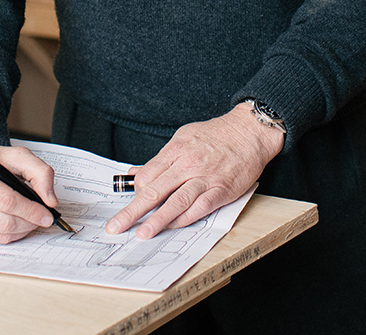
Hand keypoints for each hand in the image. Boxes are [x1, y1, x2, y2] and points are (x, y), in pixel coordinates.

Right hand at [0, 145, 58, 242]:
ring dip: (23, 229)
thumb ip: (40, 172)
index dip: (30, 210)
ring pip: (1, 234)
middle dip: (29, 222)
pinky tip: (16, 222)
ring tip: (30, 218)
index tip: (48, 214)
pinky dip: (12, 234)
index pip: (6, 201)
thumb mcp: (19, 156)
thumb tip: (50, 200)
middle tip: (43, 217)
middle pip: (4, 221)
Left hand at [104, 103, 283, 239]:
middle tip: (116, 227)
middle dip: (132, 211)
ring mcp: (205, 178)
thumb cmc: (217, 134)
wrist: (249, 131)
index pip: (147, 175)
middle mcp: (188, 164)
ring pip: (176, 202)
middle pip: (154, 190)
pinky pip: (200, 208)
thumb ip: (162, 159)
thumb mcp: (184, 137)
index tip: (131, 202)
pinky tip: (173, 227)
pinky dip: (185, 219)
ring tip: (142, 233)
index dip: (135, 192)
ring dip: (157, 220)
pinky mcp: (222, 190)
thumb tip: (137, 173)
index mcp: (176, 150)